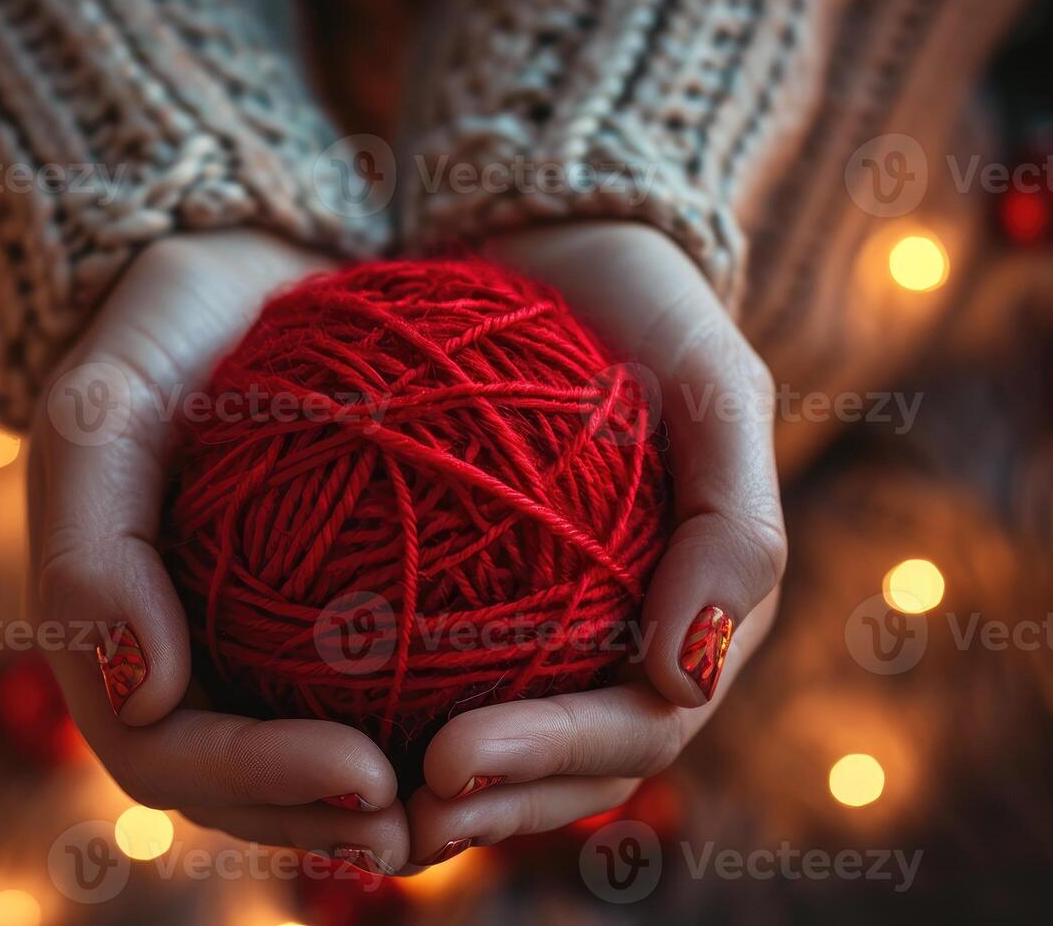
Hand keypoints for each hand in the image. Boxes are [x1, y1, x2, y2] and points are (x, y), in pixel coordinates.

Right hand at [28, 231, 408, 876]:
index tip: (364, 773)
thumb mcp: (102, 411)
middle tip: (425, 825)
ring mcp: (246, 642)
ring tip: (467, 799)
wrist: (242, 275)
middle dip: (325, 819)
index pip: (170, 753)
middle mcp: (182, 660)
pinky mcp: (316, 610)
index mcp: (114, 635)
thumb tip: (143, 695)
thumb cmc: (162, 337)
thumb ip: (90, 547)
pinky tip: (498, 712)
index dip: (260, 784)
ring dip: (378, 799)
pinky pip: (363, 684)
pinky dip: (417, 715)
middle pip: (243, 788)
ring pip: (305, 756)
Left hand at [404, 222, 786, 865]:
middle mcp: (630, 637)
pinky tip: (320, 718)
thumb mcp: (714, 388)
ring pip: (509, 741)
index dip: (552, 761)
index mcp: (696, 613)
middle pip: (568, 765)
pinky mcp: (494, 587)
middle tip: (395, 812)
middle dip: (491, 802)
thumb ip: (732, 522)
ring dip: (445, 792)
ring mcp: (564, 621)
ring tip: (355, 804)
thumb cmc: (648, 309)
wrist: (558, 241)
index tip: (450, 758)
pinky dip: (402, 706)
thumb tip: (686, 676)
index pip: (637, 727)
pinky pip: (450, 664)